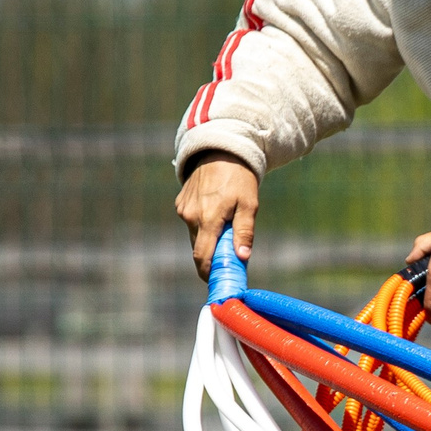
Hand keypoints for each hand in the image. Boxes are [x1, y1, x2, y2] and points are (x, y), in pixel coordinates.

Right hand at [177, 156, 258, 277]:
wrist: (221, 150)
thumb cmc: (239, 178)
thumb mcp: (249, 204)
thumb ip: (245, 232)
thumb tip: (242, 257)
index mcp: (208, 219)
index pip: (202, 257)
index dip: (208, 273)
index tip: (218, 281)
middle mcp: (190, 216)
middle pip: (198, 249)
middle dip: (211, 257)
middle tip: (229, 257)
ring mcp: (183, 209)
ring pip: (195, 235)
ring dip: (208, 239)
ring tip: (226, 228)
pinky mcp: (181, 203)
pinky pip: (192, 222)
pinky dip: (203, 224)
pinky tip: (216, 212)